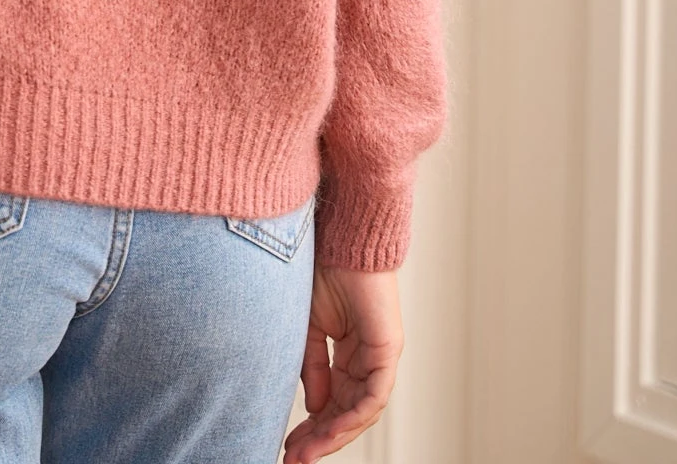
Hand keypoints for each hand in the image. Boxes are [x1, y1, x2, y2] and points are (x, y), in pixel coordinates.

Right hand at [282, 264, 402, 460]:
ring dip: (333, 435)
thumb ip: (310, 366)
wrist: (339, 235)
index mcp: (348, 352)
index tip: (288, 444)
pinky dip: (353, 416)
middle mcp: (367, 358)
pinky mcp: (388, 349)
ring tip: (306, 452)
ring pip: (361, 411)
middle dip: (320, 438)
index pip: (333, 399)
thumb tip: (313, 407)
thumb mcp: (307, 326)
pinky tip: (330, 429)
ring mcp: (380, 356)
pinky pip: (374, 395)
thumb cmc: (322, 268)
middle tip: (294, 459)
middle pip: (347, 412)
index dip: (312, 425)